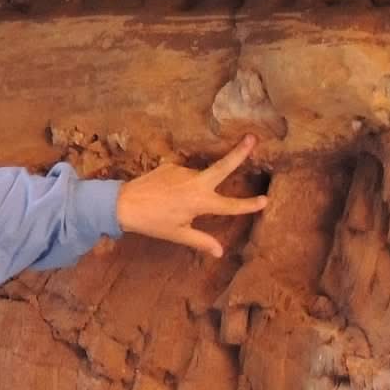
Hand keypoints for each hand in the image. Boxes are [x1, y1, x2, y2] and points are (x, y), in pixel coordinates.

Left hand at [115, 135, 267, 257]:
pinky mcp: (170, 166)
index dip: (249, 204)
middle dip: (239, 152)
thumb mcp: (178, 234)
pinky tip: (165, 195)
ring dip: (195, 187)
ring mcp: (182, 171)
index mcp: (201, 202)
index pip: (231, 205)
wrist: (123, 204)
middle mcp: (195, 183)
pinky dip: (180, 185)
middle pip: (223, 166)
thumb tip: (220, 252)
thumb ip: (201, 241)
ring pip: (198, 178)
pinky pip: (182, 176)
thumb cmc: (152, 222)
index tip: (265, 200)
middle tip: (253, 137)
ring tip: (171, 204)